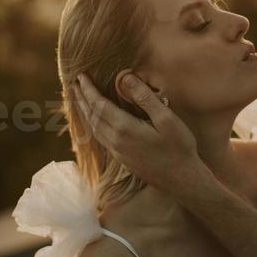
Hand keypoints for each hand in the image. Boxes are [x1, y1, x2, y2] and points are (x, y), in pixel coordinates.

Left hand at [75, 72, 201, 193]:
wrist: (181, 180)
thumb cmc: (178, 147)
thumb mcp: (166, 118)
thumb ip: (144, 98)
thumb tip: (125, 78)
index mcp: (124, 128)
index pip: (98, 104)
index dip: (88, 90)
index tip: (81, 76)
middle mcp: (116, 141)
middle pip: (91, 116)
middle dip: (81, 99)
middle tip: (74, 84)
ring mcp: (117, 152)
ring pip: (93, 128)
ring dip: (85, 112)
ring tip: (80, 100)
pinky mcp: (122, 159)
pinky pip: (100, 138)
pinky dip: (93, 125)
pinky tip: (95, 122)